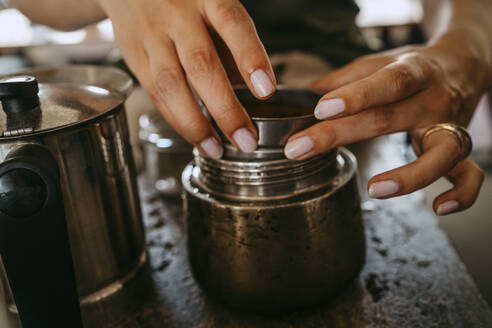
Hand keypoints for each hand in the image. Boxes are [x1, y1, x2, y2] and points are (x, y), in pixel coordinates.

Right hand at [96, 0, 275, 157]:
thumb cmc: (186, 3)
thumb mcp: (215, 9)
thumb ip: (234, 46)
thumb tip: (257, 93)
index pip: (232, 24)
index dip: (250, 58)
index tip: (266, 92)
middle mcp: (177, 15)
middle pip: (200, 63)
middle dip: (225, 109)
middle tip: (246, 140)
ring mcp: (152, 35)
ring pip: (170, 84)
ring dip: (195, 124)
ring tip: (217, 149)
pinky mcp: (133, 55)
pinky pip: (154, 93)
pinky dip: (176, 120)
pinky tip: (194, 137)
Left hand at [284, 45, 487, 214]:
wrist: (462, 65)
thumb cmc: (410, 68)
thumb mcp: (377, 63)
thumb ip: (340, 81)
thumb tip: (298, 98)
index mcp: (413, 71)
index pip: (387, 83)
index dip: (356, 96)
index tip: (319, 110)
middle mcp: (433, 99)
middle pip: (389, 119)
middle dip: (339, 135)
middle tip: (299, 149)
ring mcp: (450, 127)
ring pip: (441, 154)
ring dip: (409, 175)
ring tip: (374, 189)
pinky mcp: (461, 150)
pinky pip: (470, 176)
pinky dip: (462, 195)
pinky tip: (438, 209)